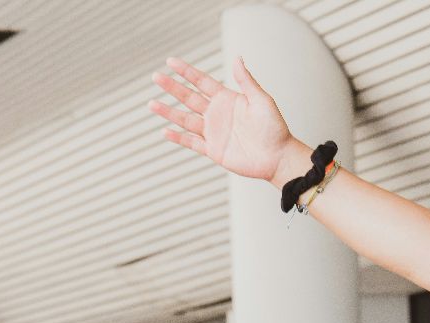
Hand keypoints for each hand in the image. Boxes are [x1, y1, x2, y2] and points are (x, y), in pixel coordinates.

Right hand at [151, 56, 299, 183]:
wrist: (278, 156)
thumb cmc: (274, 128)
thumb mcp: (261, 100)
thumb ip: (246, 81)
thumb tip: (237, 58)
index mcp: (227, 99)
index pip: (202, 81)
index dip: (186, 72)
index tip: (170, 61)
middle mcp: (217, 114)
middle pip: (188, 98)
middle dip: (172, 87)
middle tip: (156, 77)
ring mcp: (214, 132)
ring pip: (185, 119)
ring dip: (169, 112)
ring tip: (151, 104)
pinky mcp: (214, 150)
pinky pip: (192, 143)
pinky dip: (178, 138)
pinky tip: (165, 131)